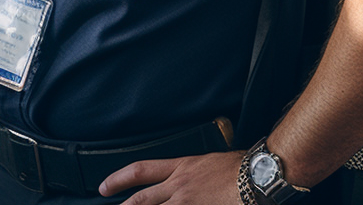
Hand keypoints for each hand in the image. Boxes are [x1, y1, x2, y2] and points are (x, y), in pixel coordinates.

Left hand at [99, 151, 244, 203]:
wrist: (258, 176)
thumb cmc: (240, 166)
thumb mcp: (209, 161)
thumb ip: (192, 172)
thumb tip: (183, 180)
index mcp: (181, 167)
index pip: (141, 170)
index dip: (119, 179)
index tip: (104, 187)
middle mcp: (179, 186)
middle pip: (141, 201)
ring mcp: (188, 203)